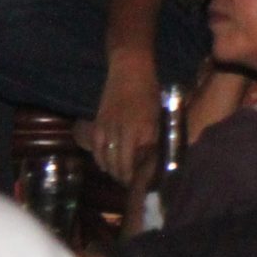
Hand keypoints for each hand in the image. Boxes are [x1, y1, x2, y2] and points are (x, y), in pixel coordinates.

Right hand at [83, 58, 160, 182]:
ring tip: (121, 178)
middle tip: (133, 186)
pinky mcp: (98, 124)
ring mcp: (109, 128)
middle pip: (122, 164)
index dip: (141, 177)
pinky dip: (101, 160)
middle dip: (127, 178)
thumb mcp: (159, 114)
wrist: (129, 70)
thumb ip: (155, 136)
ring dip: (114, 171)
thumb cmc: (150, 90)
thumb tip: (153, 158)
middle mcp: (125, 131)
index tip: (145, 185)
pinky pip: (97, 148)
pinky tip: (106, 166)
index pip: (140, 162)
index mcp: (144, 129)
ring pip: (108, 159)